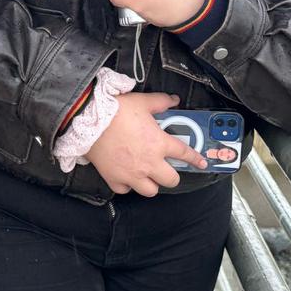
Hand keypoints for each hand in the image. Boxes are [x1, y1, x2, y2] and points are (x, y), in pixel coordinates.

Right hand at [85, 91, 205, 196]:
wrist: (89, 120)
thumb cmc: (116, 110)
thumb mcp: (142, 101)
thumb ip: (161, 102)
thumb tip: (173, 100)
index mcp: (159, 144)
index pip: (184, 154)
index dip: (195, 159)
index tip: (202, 163)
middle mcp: (149, 163)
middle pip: (171, 180)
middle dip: (171, 175)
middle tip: (166, 169)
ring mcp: (132, 174)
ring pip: (151, 191)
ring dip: (151, 184)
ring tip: (147, 175)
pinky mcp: (115, 179)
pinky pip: (126, 190)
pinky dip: (127, 185)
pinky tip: (126, 177)